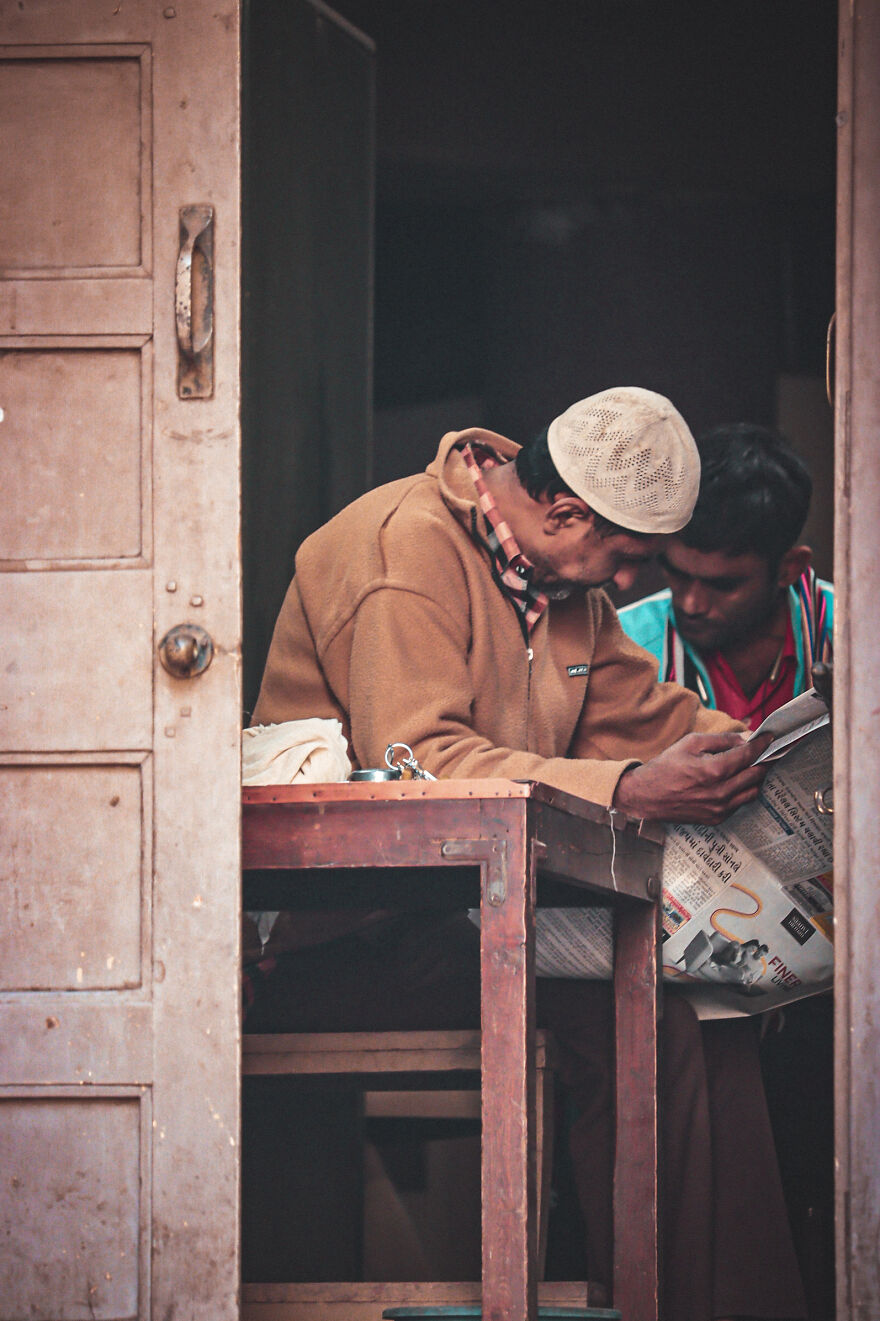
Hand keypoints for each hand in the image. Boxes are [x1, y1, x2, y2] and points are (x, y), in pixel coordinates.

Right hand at [612, 730, 773, 824]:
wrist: (647, 796)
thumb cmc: (666, 767)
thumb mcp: (690, 743)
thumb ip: (720, 740)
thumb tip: (744, 738)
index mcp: (714, 770)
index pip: (749, 755)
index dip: (762, 744)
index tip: (769, 738)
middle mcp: (721, 792)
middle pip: (757, 773)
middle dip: (763, 760)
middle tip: (764, 751)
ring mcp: (720, 808)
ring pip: (753, 791)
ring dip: (755, 777)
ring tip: (751, 767)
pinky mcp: (716, 818)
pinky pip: (740, 803)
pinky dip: (742, 791)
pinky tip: (735, 782)